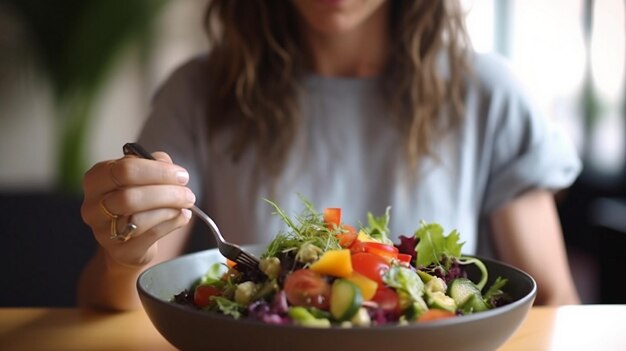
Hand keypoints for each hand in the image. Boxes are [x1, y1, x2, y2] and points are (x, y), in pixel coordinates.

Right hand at [81, 152, 194, 266]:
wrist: (129, 239)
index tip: (182, 175)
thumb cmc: (137, 199)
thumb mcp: (143, 175)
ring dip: (171, 210)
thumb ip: (155, 163)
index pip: (124, 170)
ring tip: (185, 206)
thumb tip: (169, 168)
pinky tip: (182, 218)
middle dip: (167, 194)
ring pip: (140, 218)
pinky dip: (172, 224)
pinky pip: (151, 235)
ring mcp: (103, 232)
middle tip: (188, 194)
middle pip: (131, 197)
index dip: (158, 172)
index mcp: (96, 179)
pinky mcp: (120, 252)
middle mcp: (93, 206)